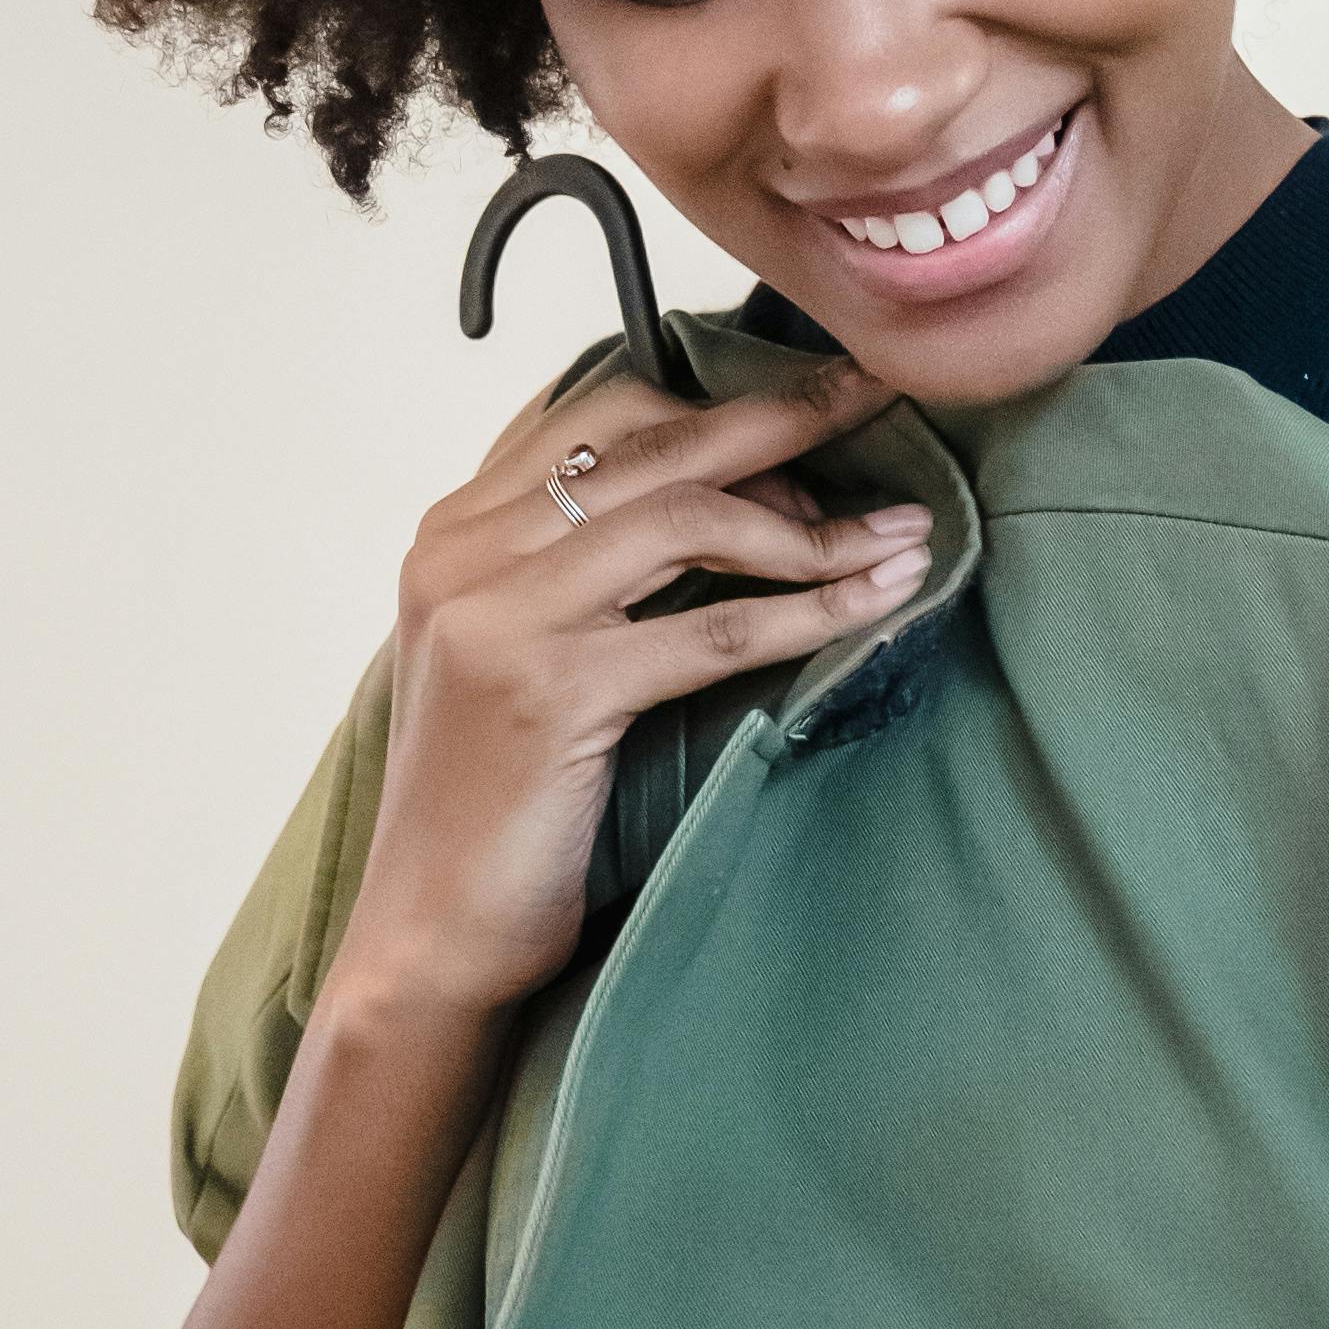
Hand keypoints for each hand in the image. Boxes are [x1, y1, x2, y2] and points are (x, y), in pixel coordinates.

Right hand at [337, 358, 924, 1017]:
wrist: (425, 934)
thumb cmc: (496, 802)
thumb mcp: (522, 654)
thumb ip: (586, 572)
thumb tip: (743, 501)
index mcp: (456, 530)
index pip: (602, 413)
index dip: (719, 405)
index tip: (817, 404)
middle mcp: (465, 551)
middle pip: (654, 447)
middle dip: (784, 418)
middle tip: (877, 395)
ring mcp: (501, 614)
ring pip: (690, 520)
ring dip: (815, 525)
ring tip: (903, 535)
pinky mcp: (551, 688)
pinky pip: (714, 627)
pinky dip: (810, 610)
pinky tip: (876, 601)